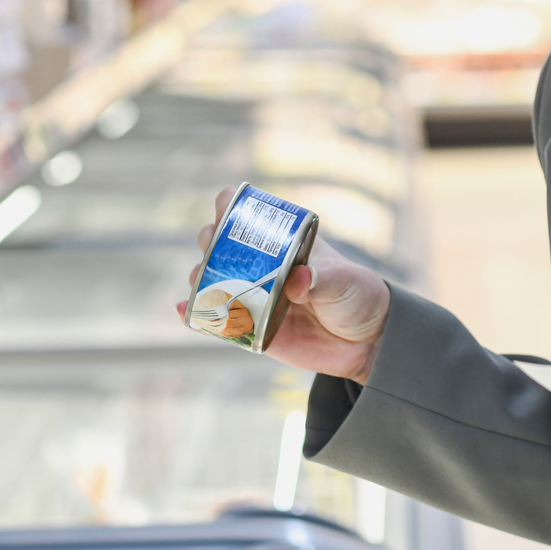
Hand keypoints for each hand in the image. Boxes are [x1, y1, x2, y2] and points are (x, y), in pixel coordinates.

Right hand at [181, 188, 390, 383]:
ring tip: (201, 282)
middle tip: (214, 248)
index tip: (224, 211)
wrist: (367, 342)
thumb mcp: (346, 282)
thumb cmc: (358, 296)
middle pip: (219, 243)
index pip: (246, 214)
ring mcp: (252, 295)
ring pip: (211, 280)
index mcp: (282, 242)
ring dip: (200, 278)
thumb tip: (296, 281)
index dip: (229, 207)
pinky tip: (184, 312)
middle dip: (209, 241)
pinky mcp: (250, 327)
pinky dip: (196, 316)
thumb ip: (322, 281)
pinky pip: (216, 321)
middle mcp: (261, 264)